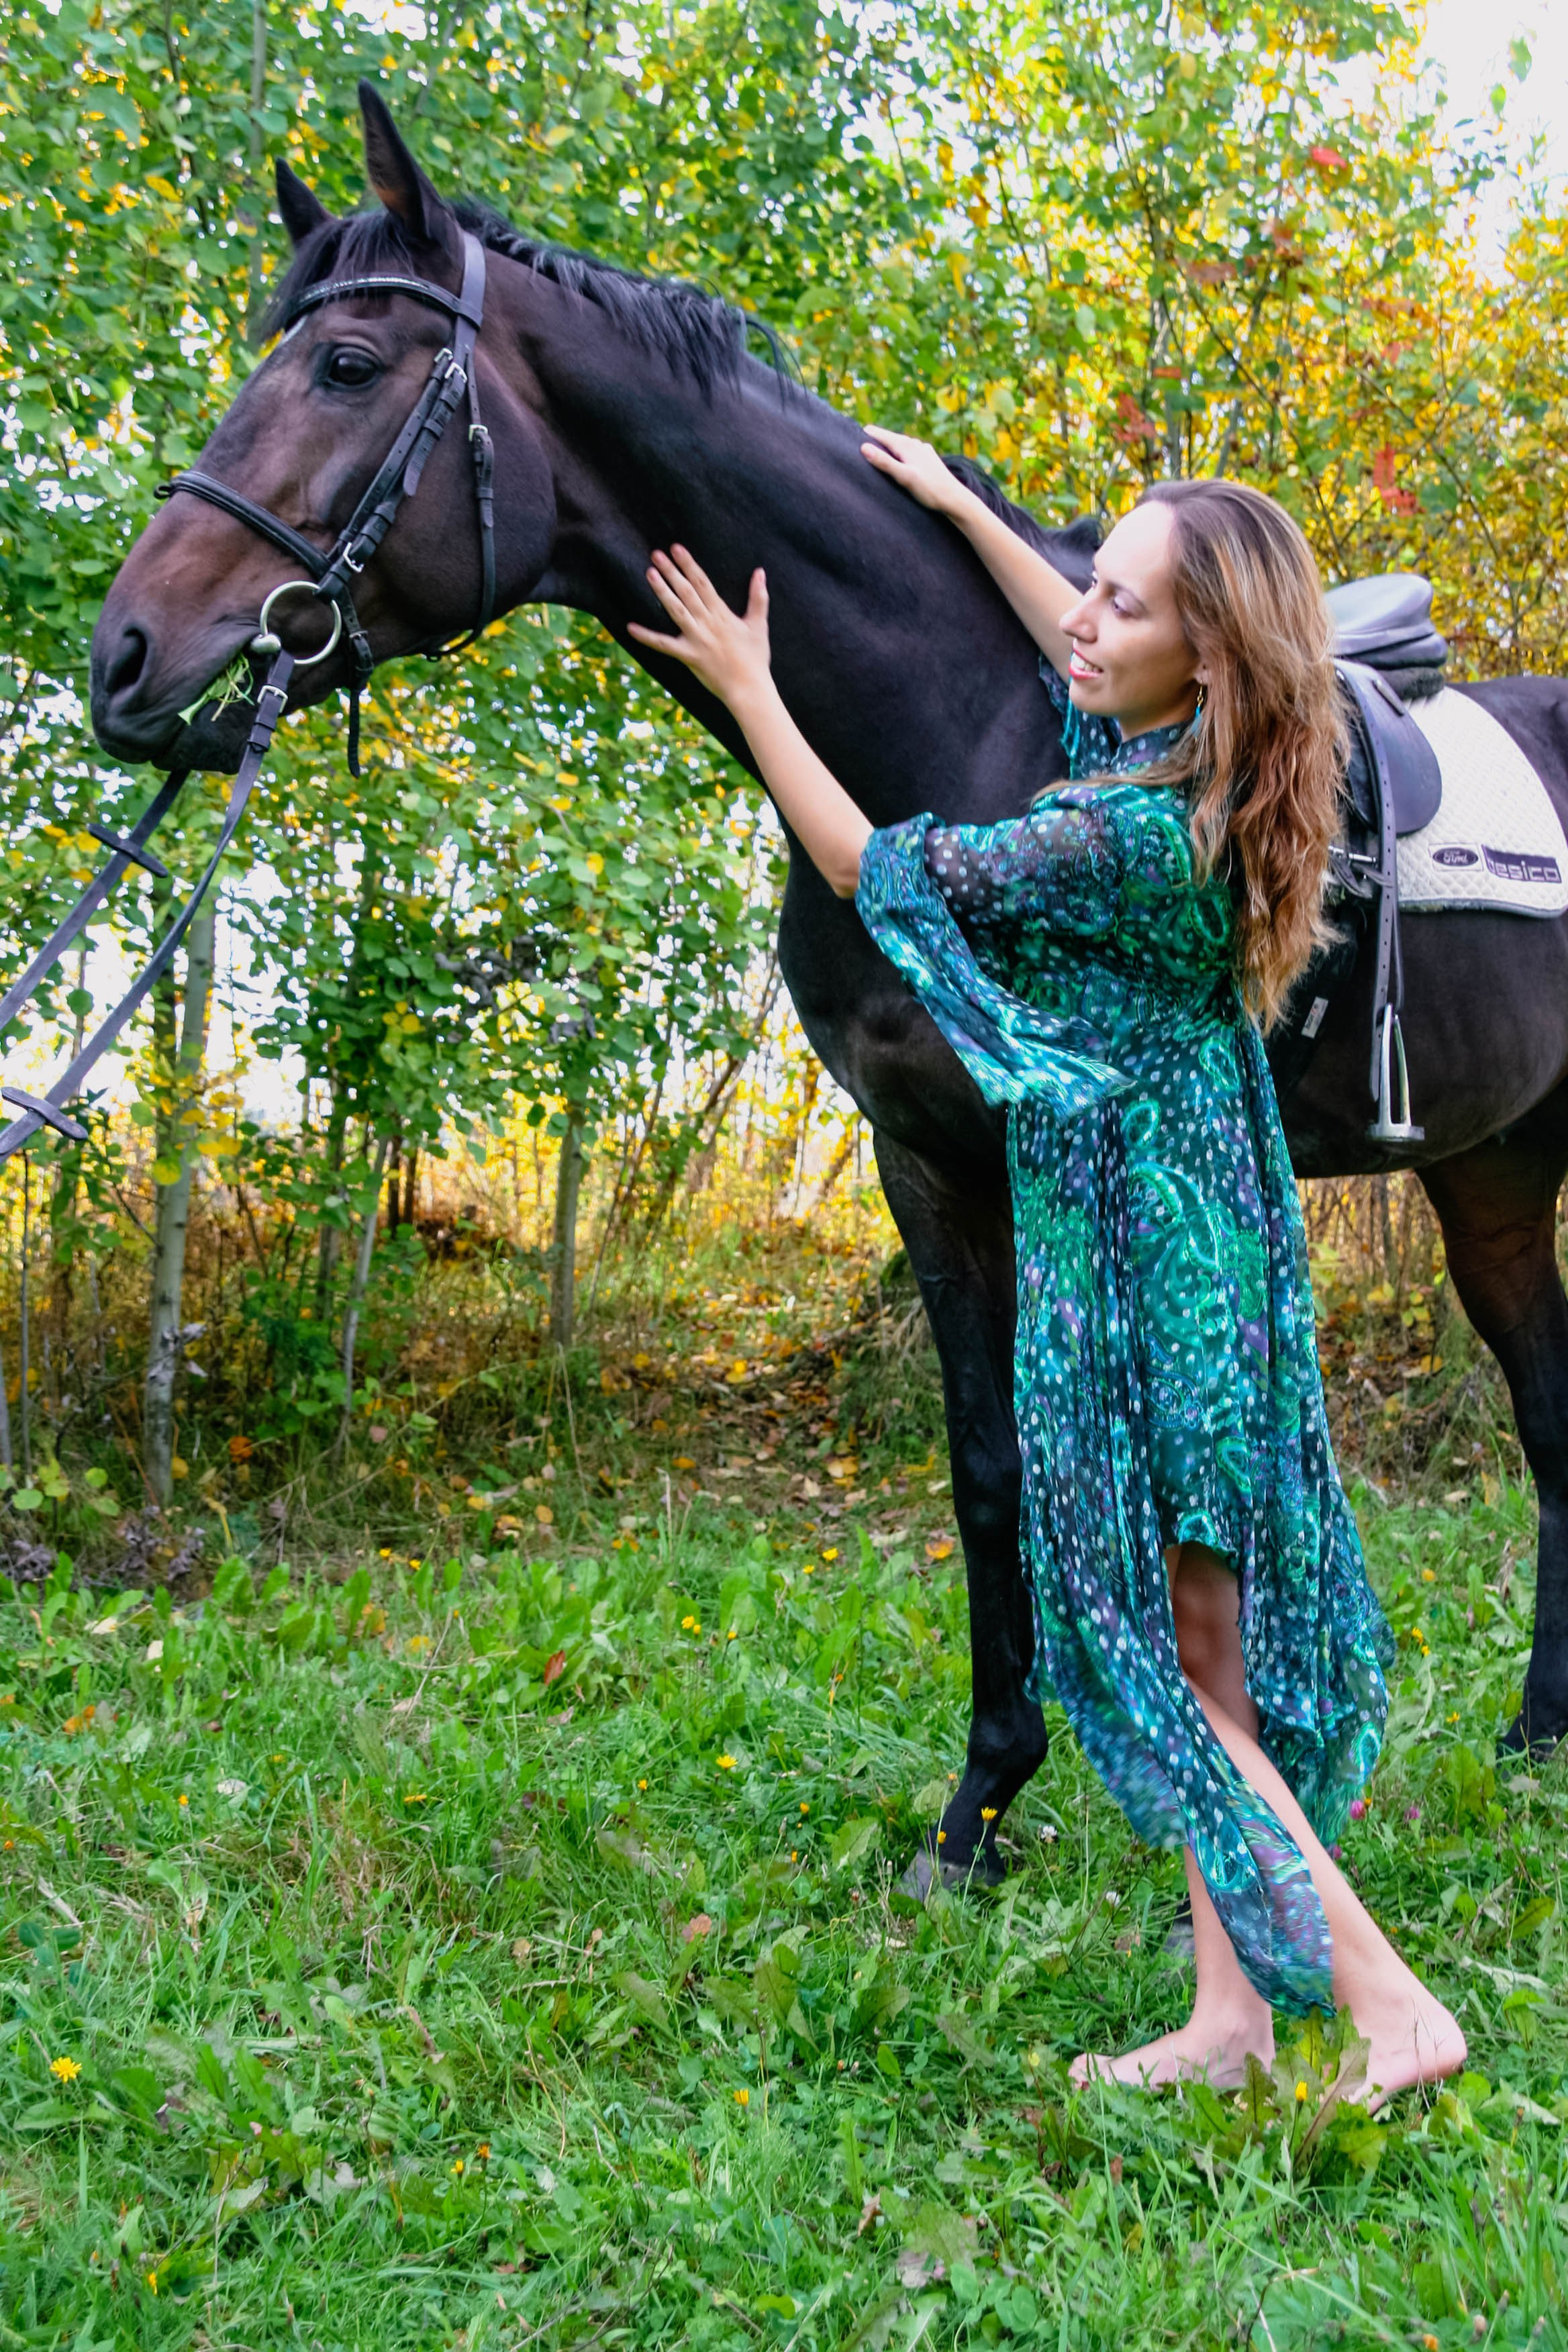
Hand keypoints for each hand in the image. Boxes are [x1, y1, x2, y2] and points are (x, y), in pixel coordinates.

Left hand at [627, 546, 772, 709]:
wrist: (749, 688)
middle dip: (671, 571)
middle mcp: (707, 622)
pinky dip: (647, 637)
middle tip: (656, 554)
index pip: (703, 582)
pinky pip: (663, 645)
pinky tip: (630, 628)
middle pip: (686, 591)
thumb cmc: (755, 658)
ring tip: (649, 574)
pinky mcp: (688, 656)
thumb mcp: (758, 624)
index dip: (689, 564)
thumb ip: (758, 597)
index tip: (676, 548)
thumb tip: (760, 572)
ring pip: (676, 610)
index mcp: (722, 613)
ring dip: (662, 591)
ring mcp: (696, 639)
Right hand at [860, 422, 964, 514]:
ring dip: (886, 449)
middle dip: (874, 443)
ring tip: (873, 456)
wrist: (955, 499)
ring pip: (898, 446)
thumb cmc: (930, 490)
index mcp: (906, 445)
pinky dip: (898, 456)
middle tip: (855, 449)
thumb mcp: (904, 477)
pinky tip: (897, 463)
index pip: (878, 433)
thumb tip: (863, 447)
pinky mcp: (928, 459)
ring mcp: (922, 450)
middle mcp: (915, 443)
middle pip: (887, 438)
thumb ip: (884, 462)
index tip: (846, 440)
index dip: (863, 436)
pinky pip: (908, 453)